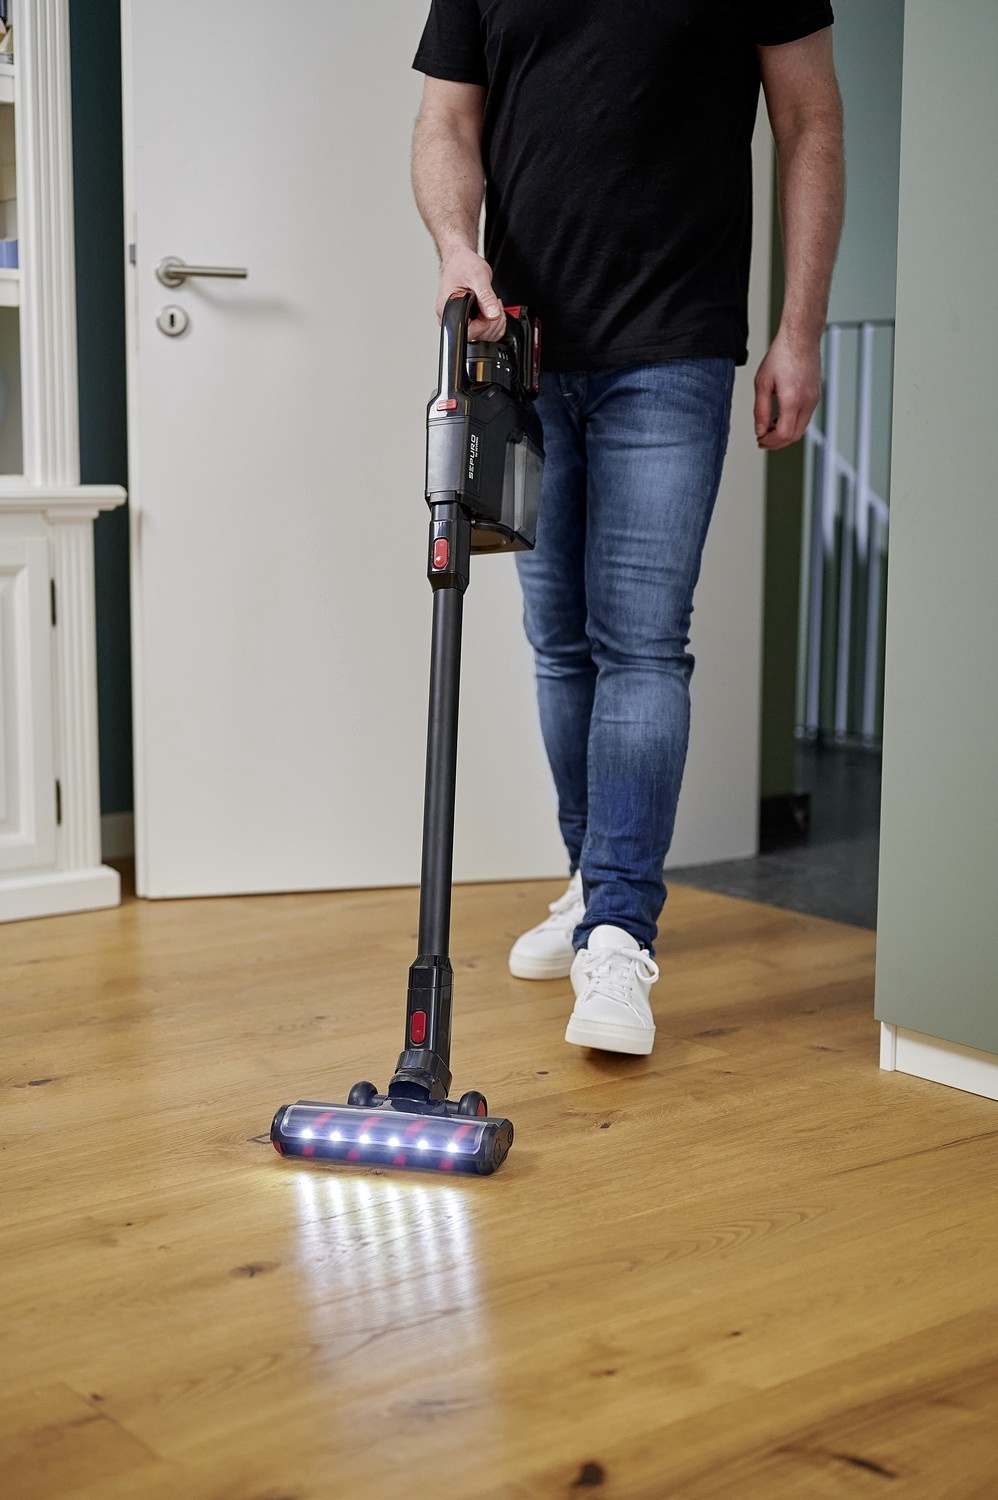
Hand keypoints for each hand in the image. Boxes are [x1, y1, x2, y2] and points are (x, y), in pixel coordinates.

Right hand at [436, 248, 506, 341]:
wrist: (461, 261)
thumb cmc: (463, 265)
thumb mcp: (478, 277)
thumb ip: (486, 297)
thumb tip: (493, 314)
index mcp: (447, 309)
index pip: (468, 332)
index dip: (483, 325)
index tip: (488, 311)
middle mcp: (451, 318)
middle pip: (477, 336)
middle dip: (492, 322)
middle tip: (493, 303)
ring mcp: (460, 321)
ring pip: (483, 336)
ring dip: (495, 322)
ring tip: (492, 304)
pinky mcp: (468, 321)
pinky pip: (484, 332)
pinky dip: (494, 323)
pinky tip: (491, 309)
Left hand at [754, 331, 821, 449]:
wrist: (800, 338)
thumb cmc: (781, 355)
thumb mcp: (762, 383)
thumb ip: (760, 410)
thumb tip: (759, 430)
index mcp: (793, 399)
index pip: (783, 434)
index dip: (770, 441)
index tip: (759, 440)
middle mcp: (807, 402)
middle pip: (794, 436)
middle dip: (777, 442)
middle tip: (762, 440)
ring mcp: (814, 399)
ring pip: (801, 429)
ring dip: (785, 434)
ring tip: (768, 429)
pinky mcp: (816, 396)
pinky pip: (805, 418)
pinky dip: (792, 424)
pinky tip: (779, 418)